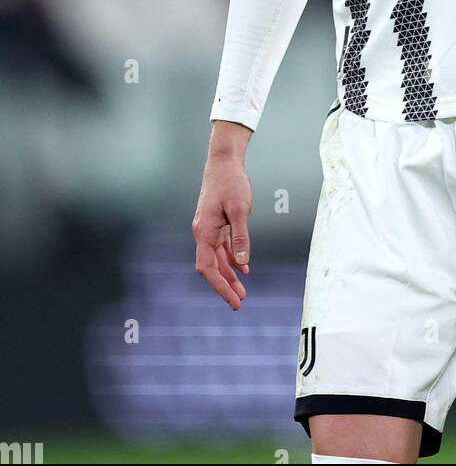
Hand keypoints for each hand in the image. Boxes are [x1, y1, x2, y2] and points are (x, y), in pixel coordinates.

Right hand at [192, 155, 251, 310]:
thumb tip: (241, 262)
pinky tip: (243, 267)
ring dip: (229, 275)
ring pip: (218, 258)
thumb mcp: (240, 209)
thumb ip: (240, 236)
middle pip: (212, 267)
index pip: (207, 268)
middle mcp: (203, 233)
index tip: (233, 300)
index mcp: (204, 232)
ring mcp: (210, 228)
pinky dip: (232, 258)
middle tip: (239, 303)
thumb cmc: (231, 182)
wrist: (224, 161)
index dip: (220, 287)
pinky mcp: (218, 223)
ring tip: (242, 291)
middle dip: (225, 286)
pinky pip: (223, 247)